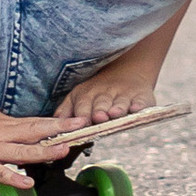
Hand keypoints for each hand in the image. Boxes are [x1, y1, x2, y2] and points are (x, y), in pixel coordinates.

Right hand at [0, 95, 97, 189]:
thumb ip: (4, 128)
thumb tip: (21, 133)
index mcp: (2, 123)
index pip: (35, 123)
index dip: (57, 124)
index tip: (77, 122)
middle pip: (34, 131)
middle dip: (59, 130)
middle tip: (81, 126)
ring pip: (21, 151)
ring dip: (43, 151)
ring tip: (62, 151)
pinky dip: (15, 177)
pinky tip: (27, 182)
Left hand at [46, 50, 169, 126]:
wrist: (127, 72)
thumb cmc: (98, 93)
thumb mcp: (78, 97)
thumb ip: (65, 111)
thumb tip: (52, 123)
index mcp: (87, 95)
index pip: (82, 105)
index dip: (82, 113)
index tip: (81, 122)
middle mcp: (105, 95)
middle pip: (101, 104)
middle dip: (99, 111)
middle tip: (98, 117)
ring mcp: (124, 95)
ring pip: (120, 103)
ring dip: (117, 108)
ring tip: (115, 113)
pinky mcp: (142, 97)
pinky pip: (141, 102)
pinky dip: (139, 106)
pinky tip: (137, 109)